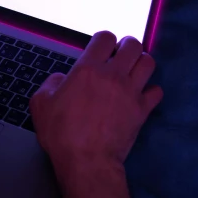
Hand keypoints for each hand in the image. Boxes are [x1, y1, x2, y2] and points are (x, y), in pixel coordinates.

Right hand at [30, 32, 162, 174]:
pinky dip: (151, 91)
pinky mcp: (142, 110)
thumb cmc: (61, 133)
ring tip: (133, 70)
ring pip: (148, 63)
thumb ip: (51, 83)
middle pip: (133, 45)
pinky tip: (141, 96)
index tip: (101, 48)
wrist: (87, 160)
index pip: (105, 37)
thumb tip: (61, 79)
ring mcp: (131, 92)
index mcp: (88, 69)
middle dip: (127, 45)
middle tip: (120, 54)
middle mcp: (113, 75)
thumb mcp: (41, 104)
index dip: (103, 39)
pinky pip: (157, 91)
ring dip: (141, 62)